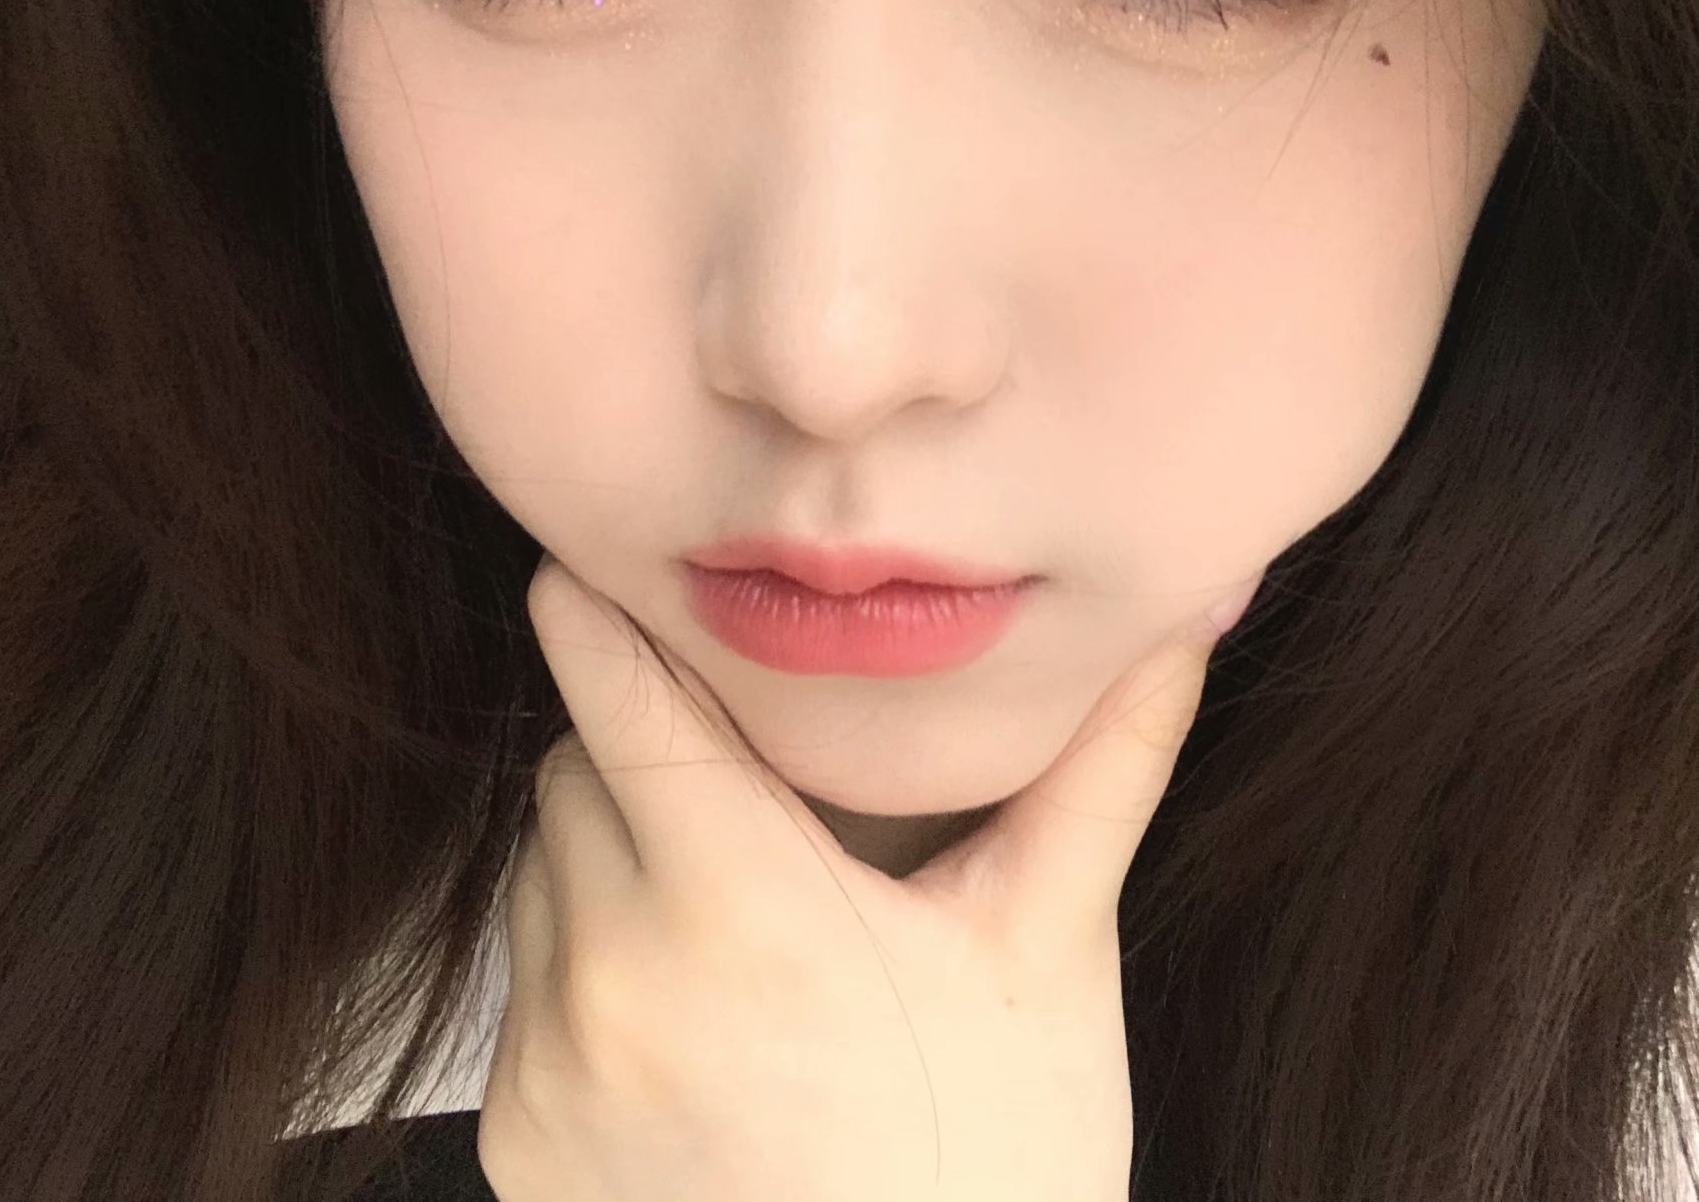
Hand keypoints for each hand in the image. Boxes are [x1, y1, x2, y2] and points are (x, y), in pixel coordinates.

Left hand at [475, 555, 1256, 1201]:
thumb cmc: (995, 1164)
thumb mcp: (1048, 956)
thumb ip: (1098, 772)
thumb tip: (1177, 627)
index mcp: (748, 910)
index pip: (623, 703)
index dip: (603, 614)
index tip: (592, 558)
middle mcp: (620, 981)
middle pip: (577, 773)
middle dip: (644, 745)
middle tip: (745, 774)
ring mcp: (555, 1070)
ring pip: (543, 875)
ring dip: (613, 851)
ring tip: (736, 902)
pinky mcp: (520, 1143)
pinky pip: (526, 990)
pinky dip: (591, 963)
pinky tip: (701, 1009)